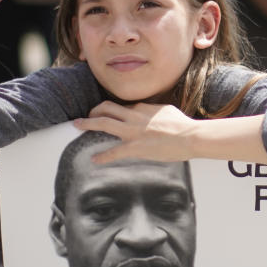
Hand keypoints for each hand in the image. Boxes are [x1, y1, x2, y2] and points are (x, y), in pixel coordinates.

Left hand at [74, 101, 195, 162]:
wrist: (190, 136)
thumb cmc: (182, 125)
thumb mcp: (166, 110)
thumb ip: (154, 111)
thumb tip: (149, 113)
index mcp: (142, 108)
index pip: (122, 107)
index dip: (113, 112)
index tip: (108, 116)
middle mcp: (134, 116)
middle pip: (107, 108)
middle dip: (93, 111)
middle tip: (86, 117)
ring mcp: (133, 131)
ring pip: (104, 122)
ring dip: (88, 124)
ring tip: (77, 125)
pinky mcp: (135, 147)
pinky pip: (114, 151)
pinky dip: (103, 156)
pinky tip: (95, 160)